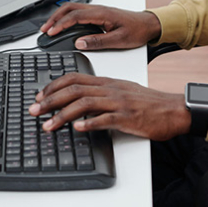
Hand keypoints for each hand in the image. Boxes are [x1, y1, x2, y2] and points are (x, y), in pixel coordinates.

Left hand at [29, 73, 189, 140]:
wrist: (173, 109)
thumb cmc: (148, 102)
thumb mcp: (121, 90)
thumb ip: (101, 93)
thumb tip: (79, 100)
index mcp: (107, 82)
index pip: (74, 78)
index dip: (53, 86)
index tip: (40, 96)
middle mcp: (109, 89)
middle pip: (73, 90)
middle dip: (50, 100)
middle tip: (35, 110)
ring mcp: (118, 102)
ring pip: (84, 104)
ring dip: (63, 114)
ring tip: (49, 125)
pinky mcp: (127, 117)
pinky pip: (105, 119)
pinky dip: (89, 123)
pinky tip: (78, 129)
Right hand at [39, 3, 161, 50]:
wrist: (149, 25)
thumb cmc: (137, 31)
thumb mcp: (119, 40)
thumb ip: (98, 42)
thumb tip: (79, 43)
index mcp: (101, 14)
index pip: (75, 16)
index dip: (60, 24)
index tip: (51, 32)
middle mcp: (97, 9)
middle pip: (69, 8)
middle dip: (54, 18)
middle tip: (44, 30)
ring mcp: (97, 10)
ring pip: (72, 8)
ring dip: (59, 16)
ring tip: (49, 28)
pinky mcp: (98, 14)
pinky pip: (78, 12)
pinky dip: (66, 17)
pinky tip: (63, 25)